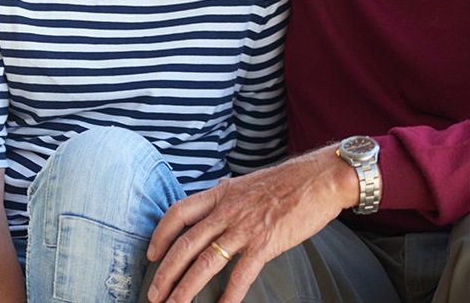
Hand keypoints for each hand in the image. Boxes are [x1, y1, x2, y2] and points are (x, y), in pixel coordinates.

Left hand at [146, 145, 358, 302]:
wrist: (319, 178)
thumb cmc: (288, 181)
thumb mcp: (248, 181)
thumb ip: (228, 193)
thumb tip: (216, 193)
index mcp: (221, 193)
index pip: (178, 212)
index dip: (160, 234)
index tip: (151, 254)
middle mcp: (227, 210)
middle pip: (185, 244)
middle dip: (165, 273)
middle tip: (154, 295)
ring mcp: (244, 227)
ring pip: (204, 263)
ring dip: (185, 290)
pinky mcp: (264, 244)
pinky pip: (239, 276)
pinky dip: (227, 298)